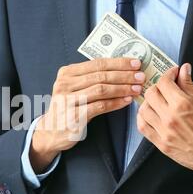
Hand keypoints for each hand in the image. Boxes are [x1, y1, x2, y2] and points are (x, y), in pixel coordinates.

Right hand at [30, 58, 144, 172]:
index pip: (97, 63)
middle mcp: (65, 84)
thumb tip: (123, 69)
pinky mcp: (74, 116)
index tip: (135, 63)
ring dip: (122, 88)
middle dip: (124, 75)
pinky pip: (100, 106)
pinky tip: (126, 101)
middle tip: (141, 76)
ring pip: (101, 90)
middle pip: (100, 76)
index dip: (118, 62)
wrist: (52, 130)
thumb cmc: (69, 107)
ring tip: (137, 88)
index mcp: (66, 73)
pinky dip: (116, 103)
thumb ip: (92, 78)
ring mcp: (68, 100)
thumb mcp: (74, 88)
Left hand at [137, 63, 192, 179]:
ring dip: (148, 102)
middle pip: (150, 94)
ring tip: (156, 101)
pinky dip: (142, 118)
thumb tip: (184, 71)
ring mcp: (163, 132)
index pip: (164, 83)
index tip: (172, 74)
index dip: (168, 74)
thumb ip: (190, 86)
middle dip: (157, 86)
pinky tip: (149, 114)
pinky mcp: (161, 144)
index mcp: (182, 105)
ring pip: (143, 110)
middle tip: (165, 87)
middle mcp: (170, 118)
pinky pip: (142, 127)